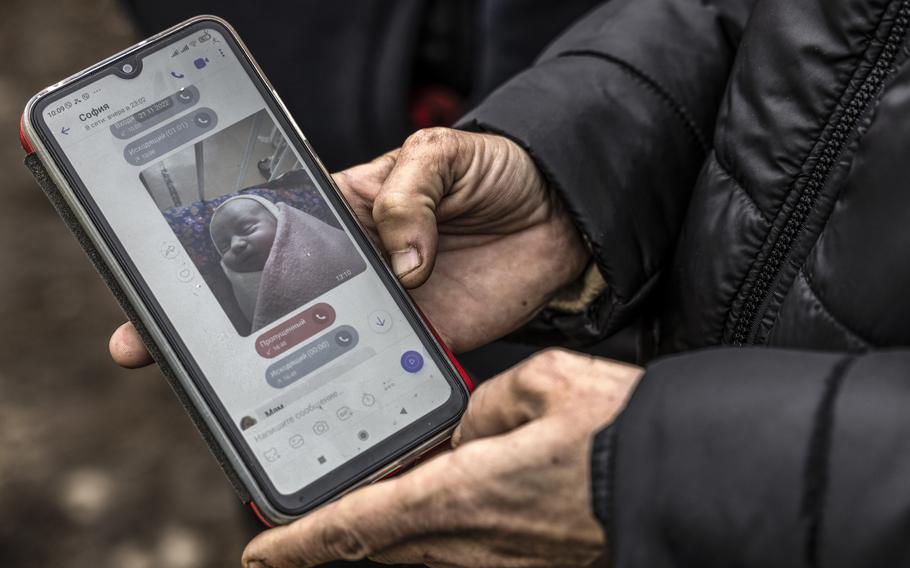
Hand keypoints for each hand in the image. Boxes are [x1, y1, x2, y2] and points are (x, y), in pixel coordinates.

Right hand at [109, 128, 588, 365]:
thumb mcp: (444, 155)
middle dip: (219, 322)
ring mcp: (384, 305)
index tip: (162, 278)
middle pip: (276, 294)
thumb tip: (399, 262)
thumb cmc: (496, 169)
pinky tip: (329, 405)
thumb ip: (413, 195)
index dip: (213, 252)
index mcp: (344, 210)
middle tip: (158, 349)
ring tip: (235, 391)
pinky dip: (361, 387)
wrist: (562, 216)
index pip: (267, 227)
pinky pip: (384, 369)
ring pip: (320, 338)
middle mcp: (354, 262)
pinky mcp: (423, 338)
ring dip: (281, 364)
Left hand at [241, 349, 642, 567]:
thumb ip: (483, 408)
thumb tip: (465, 432)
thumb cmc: (617, 433)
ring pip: (424, 548)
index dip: (301, 543)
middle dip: (341, 534)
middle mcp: (473, 541)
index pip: (358, 525)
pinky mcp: (532, 562)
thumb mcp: (538, 386)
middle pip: (384, 544)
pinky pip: (467, 549)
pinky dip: (441, 530)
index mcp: (459, 494)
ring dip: (392, 529)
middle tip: (307, 525)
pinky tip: (457, 499)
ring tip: (376, 501)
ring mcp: (503, 560)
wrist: (688, 482)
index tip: (262, 554)